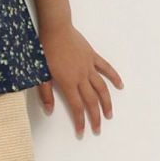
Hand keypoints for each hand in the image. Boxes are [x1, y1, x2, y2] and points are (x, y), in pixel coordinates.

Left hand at [35, 22, 122, 137]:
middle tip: (98, 129)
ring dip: (107, 102)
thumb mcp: (40, 73)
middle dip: (95, 117)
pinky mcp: (92, 56)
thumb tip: (49, 111)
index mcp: (68, 82)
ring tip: (109, 114)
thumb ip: (45, 93)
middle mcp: (81, 77)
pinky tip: (119, 86)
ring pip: (102, 88)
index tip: (82, 132)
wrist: (55, 28)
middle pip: (91, 101)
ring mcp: (89, 66)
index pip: (76, 107)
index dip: (80, 121)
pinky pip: (106, 68)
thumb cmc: (45, 50)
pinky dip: (114, 77)